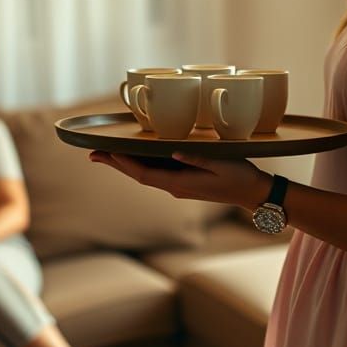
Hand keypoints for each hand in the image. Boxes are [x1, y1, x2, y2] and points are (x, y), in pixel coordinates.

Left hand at [89, 150, 272, 209]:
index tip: (106, 152)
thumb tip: (173, 152)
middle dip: (114, 163)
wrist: (254, 194)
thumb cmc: (241, 176)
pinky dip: (139, 164)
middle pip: (137, 175)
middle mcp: (175, 187)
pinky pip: (155, 172)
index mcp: (180, 184)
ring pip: (144, 174)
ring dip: (124, 164)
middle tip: (92, 153)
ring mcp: (179, 186)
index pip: (143, 174)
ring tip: (105, 154)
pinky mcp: (184, 181)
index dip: (123, 163)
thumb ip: (197, 158)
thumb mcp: (221, 163)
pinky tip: (134, 156)